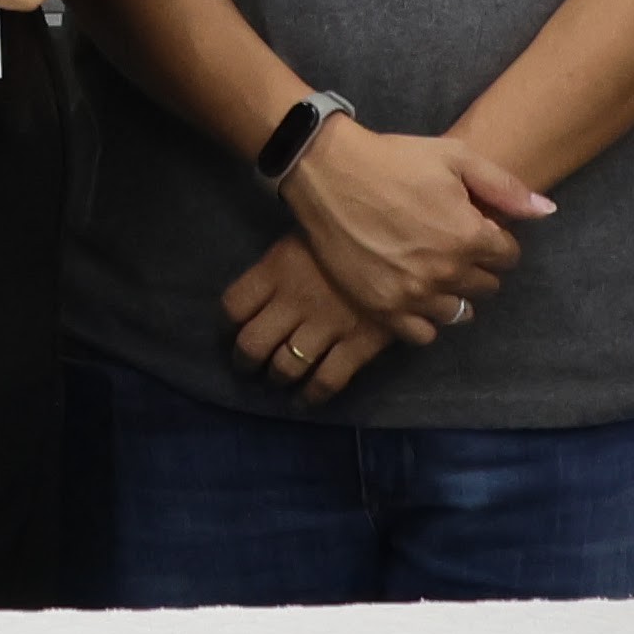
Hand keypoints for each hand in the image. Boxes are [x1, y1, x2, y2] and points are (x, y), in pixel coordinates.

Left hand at [223, 235, 420, 403]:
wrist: (407, 239)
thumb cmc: (352, 232)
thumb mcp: (308, 235)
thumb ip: (283, 264)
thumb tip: (265, 287)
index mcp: (276, 270)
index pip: (233, 306)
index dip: (226, 325)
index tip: (230, 332)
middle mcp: (294, 301)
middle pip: (252, 345)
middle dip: (245, 362)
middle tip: (249, 366)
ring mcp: (326, 325)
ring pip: (285, 367)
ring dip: (276, 379)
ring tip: (277, 380)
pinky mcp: (358, 343)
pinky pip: (327, 380)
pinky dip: (311, 396)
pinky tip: (304, 401)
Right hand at [280, 120, 553, 332]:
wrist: (327, 171)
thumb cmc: (394, 159)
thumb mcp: (455, 157)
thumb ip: (505, 187)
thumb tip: (547, 212)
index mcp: (469, 236)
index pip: (508, 255)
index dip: (495, 238)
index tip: (475, 226)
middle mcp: (446, 272)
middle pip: (486, 285)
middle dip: (477, 265)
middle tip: (451, 244)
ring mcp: (413, 294)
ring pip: (458, 312)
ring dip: (454, 293)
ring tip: (433, 270)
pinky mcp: (381, 308)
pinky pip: (421, 334)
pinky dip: (424, 319)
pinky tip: (414, 295)